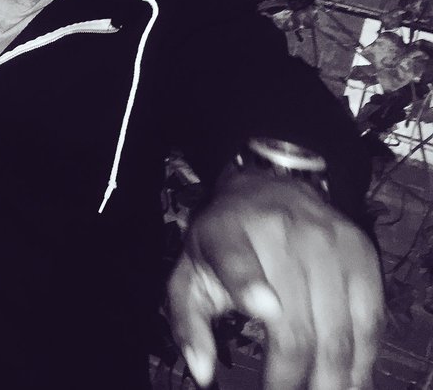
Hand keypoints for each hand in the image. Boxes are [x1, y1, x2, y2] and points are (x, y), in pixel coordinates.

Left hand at [168, 170, 381, 389]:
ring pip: (339, 332)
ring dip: (334, 379)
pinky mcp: (362, 254)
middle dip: (293, 379)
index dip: (249, 286)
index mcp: (227, 234)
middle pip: (296, 327)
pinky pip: (371, 320)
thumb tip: (201, 372)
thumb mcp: (190, 272)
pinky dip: (364, 359)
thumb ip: (188, 323)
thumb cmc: (223, 241)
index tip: (265, 312)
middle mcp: (281, 234)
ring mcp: (328, 243)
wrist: (267, 188)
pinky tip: (351, 380)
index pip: (237, 262)